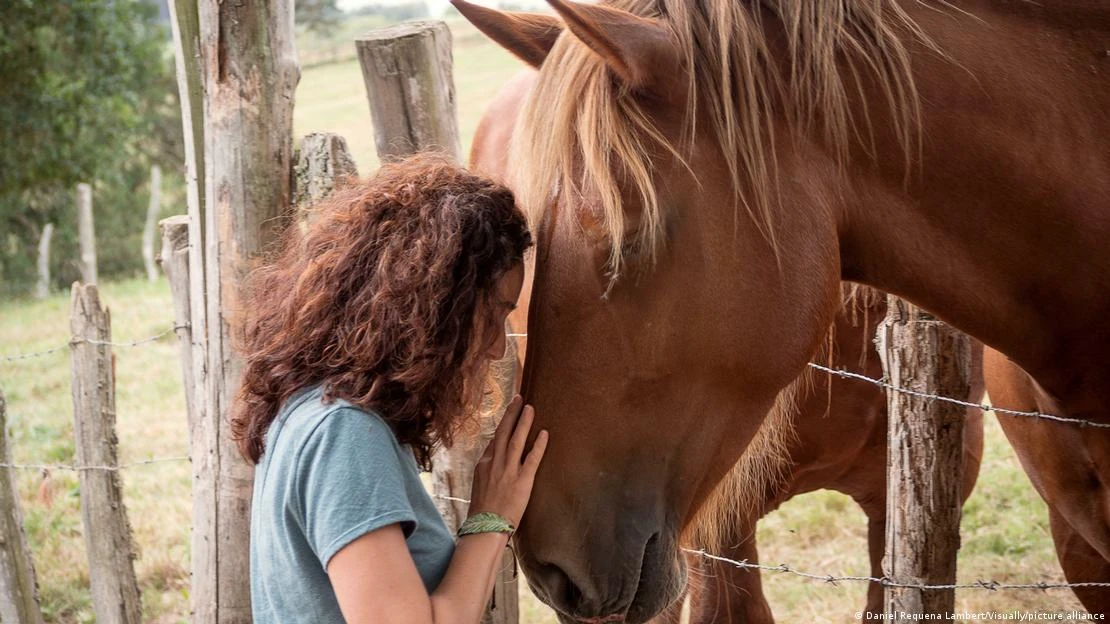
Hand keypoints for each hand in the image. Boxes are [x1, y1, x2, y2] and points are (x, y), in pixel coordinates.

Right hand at [469, 395, 547, 526]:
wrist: (485, 527)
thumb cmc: (482, 511)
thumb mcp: (479, 485)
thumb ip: (487, 471)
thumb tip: (493, 461)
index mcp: (483, 464)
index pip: (495, 439)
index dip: (503, 424)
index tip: (510, 412)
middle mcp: (495, 463)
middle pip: (504, 432)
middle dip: (512, 414)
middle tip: (519, 398)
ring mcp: (508, 471)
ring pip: (517, 440)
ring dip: (524, 422)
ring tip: (530, 408)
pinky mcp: (522, 481)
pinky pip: (532, 459)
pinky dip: (539, 445)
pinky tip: (545, 433)